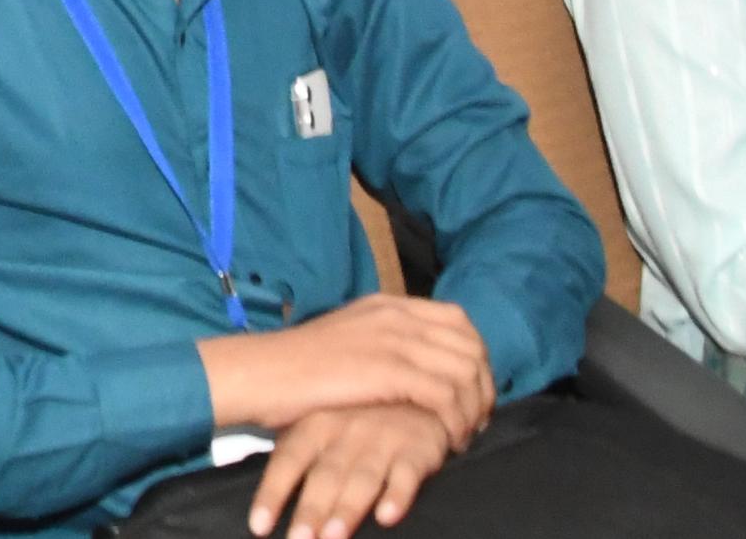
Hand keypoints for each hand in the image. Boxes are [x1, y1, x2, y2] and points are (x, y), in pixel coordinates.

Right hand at [200, 294, 495, 444]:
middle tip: (476, 421)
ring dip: (473, 410)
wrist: (261, 373)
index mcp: (387, 304)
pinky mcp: (389, 371)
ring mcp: (393, 340)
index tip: (472, 392)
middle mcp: (396, 315)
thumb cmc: (296, 367)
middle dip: (483, 387)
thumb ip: (381, 343)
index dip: (476, 357)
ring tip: (463, 436)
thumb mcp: (346, 340)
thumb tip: (414, 368)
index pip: (458, 321)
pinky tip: (449, 442)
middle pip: (470, 346)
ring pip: (465, 372)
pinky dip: (456, 422)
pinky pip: (446, 397)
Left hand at [247, 403, 458, 538]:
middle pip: (325, 475)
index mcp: (315, 424)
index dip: (272, 493)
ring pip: (362, 478)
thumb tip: (262, 501)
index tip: (259, 526)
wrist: (414, 391)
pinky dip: (397, 496)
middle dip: (311, 510)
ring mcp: (381, 439)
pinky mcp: (416, 450)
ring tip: (333, 537)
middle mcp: (346, 430)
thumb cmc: (356, 418)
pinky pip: (407, 475)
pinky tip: (387, 517)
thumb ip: (295, 456)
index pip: (288, 460)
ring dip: (347, 508)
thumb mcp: (321, 424)